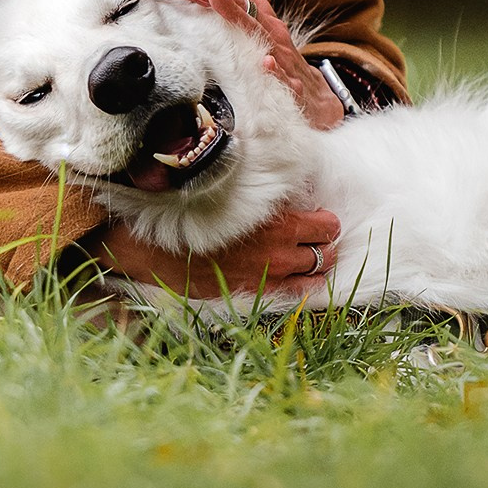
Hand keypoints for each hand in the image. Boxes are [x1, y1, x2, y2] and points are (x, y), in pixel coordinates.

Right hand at [87, 206, 341, 299]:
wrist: (161, 250)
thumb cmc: (194, 216)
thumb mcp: (234, 197)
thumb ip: (264, 198)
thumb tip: (290, 193)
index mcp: (278, 226)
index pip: (325, 225)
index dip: (325, 222)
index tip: (319, 219)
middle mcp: (280, 254)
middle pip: (326, 252)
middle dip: (324, 245)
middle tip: (316, 240)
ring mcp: (269, 278)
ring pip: (315, 276)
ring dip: (316, 266)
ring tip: (310, 260)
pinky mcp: (255, 294)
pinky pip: (293, 294)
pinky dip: (301, 286)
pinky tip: (299, 280)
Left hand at [151, 0, 343, 129]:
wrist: (316, 98)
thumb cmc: (274, 63)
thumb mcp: (247, 39)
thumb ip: (217, 24)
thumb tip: (176, 12)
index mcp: (255, 14)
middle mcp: (268, 26)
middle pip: (236, 1)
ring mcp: (282, 52)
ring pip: (259, 29)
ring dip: (236, 12)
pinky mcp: (294, 81)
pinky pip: (284, 74)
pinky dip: (275, 67)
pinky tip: (264, 62)